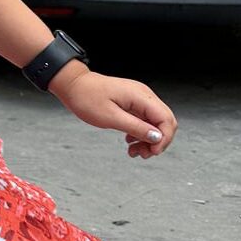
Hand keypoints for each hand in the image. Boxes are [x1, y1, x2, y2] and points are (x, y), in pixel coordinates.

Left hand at [49, 64, 177, 158]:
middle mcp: (144, 95)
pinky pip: (144, 120)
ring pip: (155, 123)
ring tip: (134, 151)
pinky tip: (130, 141)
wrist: (74, 86)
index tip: (152, 152)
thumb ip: (136, 127)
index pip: (166, 119)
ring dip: (148, 140)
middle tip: (143, 154)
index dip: (164, 138)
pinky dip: (140, 133)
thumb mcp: (111, 117)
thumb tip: (157, 137)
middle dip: (157, 141)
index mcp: (141, 96)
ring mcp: (139, 99)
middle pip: (165, 122)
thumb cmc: (87, 98)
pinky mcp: (133, 103)